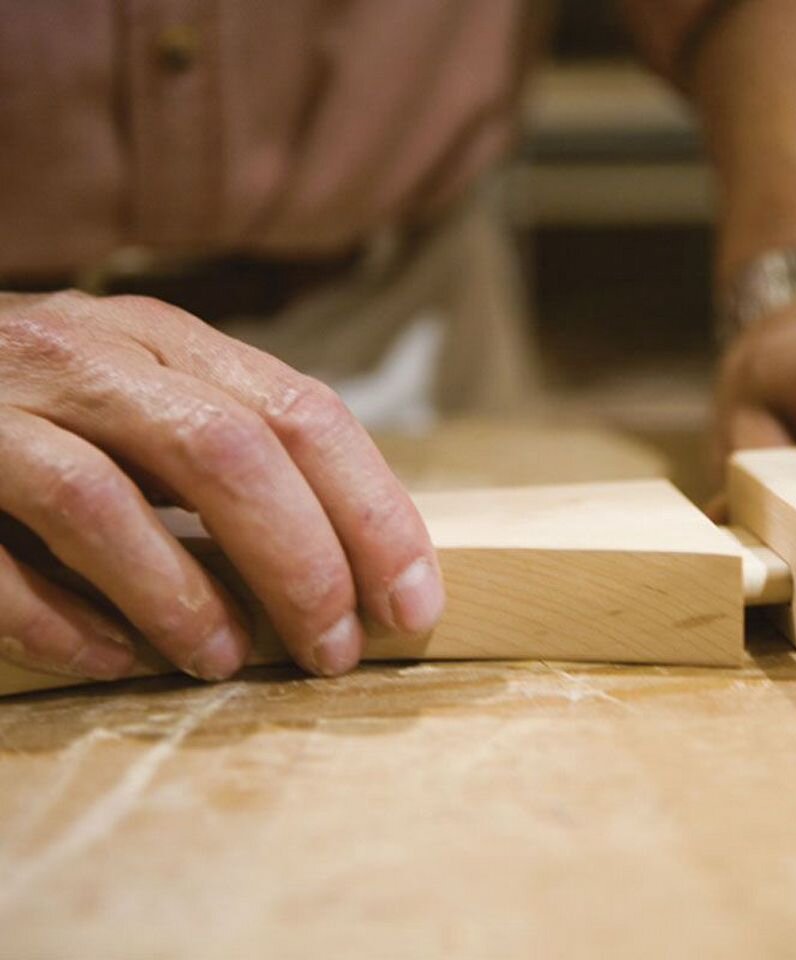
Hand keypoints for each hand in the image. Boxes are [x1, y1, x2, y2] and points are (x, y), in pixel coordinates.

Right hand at [0, 290, 443, 681]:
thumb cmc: (50, 404)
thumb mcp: (151, 399)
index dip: (374, 515)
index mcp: (167, 338)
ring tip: (228, 663)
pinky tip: (112, 662)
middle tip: (334, 652)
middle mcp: (89, 354)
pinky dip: (63, 622)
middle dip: (302, 564)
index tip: (415, 604)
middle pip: (229, 453)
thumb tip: (352, 561)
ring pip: (106, 502)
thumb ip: (235, 452)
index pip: (304, 415)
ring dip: (184, 601)